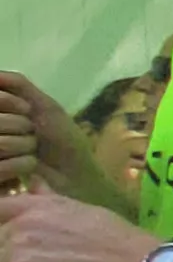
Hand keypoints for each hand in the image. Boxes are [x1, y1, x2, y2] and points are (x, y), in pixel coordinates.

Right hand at [0, 74, 94, 198]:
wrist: (76, 176)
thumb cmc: (62, 140)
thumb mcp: (44, 106)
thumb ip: (17, 85)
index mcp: (1, 114)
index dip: (8, 102)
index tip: (27, 110)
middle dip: (19, 125)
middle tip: (33, 134)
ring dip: (23, 145)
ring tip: (33, 152)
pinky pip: (2, 166)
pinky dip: (22, 164)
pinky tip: (31, 167)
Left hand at [0, 195, 157, 261]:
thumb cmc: (117, 236)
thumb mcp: (83, 210)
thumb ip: (50, 201)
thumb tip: (34, 183)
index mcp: (37, 205)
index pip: (0, 207)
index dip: (5, 219)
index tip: (13, 228)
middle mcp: (22, 224)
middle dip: (13, 246)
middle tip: (44, 256)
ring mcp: (18, 250)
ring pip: (4, 259)